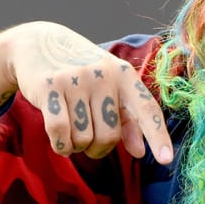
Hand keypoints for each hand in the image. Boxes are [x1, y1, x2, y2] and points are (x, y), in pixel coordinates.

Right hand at [0, 22, 173, 162]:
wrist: (38, 43)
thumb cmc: (81, 72)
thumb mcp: (108, 88)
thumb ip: (127, 119)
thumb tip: (140, 152)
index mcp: (124, 74)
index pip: (147, 109)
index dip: (158, 136)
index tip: (166, 160)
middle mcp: (103, 74)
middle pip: (109, 136)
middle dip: (98, 148)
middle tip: (89, 138)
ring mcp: (75, 79)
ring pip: (83, 138)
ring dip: (76, 146)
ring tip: (71, 130)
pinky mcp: (49, 86)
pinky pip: (60, 133)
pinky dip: (60, 146)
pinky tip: (59, 141)